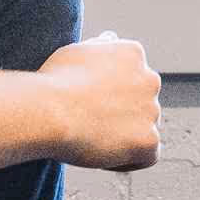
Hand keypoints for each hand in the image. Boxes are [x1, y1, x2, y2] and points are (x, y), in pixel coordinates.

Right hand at [43, 32, 160, 172]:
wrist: (48, 111)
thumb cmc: (54, 82)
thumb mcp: (76, 51)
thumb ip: (99, 48)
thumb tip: (110, 39)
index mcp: (133, 53)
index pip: (133, 78)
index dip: (110, 95)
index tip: (88, 104)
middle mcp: (149, 78)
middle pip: (142, 104)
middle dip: (121, 116)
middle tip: (88, 124)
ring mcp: (152, 110)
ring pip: (145, 130)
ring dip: (124, 138)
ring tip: (91, 140)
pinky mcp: (149, 140)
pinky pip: (147, 156)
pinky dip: (128, 160)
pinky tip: (102, 155)